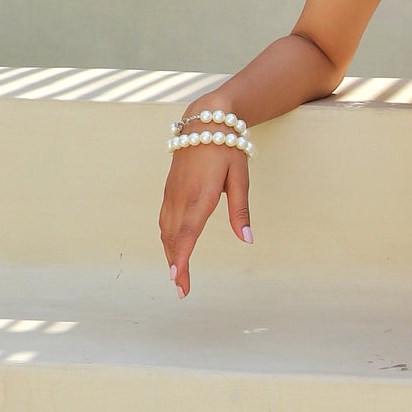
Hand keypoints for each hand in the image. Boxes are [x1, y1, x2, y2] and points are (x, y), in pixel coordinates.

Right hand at [159, 135, 252, 298]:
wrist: (205, 120)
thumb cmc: (227, 148)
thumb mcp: (240, 177)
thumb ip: (240, 211)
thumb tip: (246, 239)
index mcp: (201, 195)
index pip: (188, 232)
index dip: (181, 257)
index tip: (177, 278)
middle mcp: (182, 196)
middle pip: (173, 237)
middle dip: (176, 265)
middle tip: (182, 291)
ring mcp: (172, 193)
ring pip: (165, 230)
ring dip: (169, 254)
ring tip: (177, 277)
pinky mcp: (169, 190)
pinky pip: (164, 219)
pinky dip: (166, 238)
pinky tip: (171, 250)